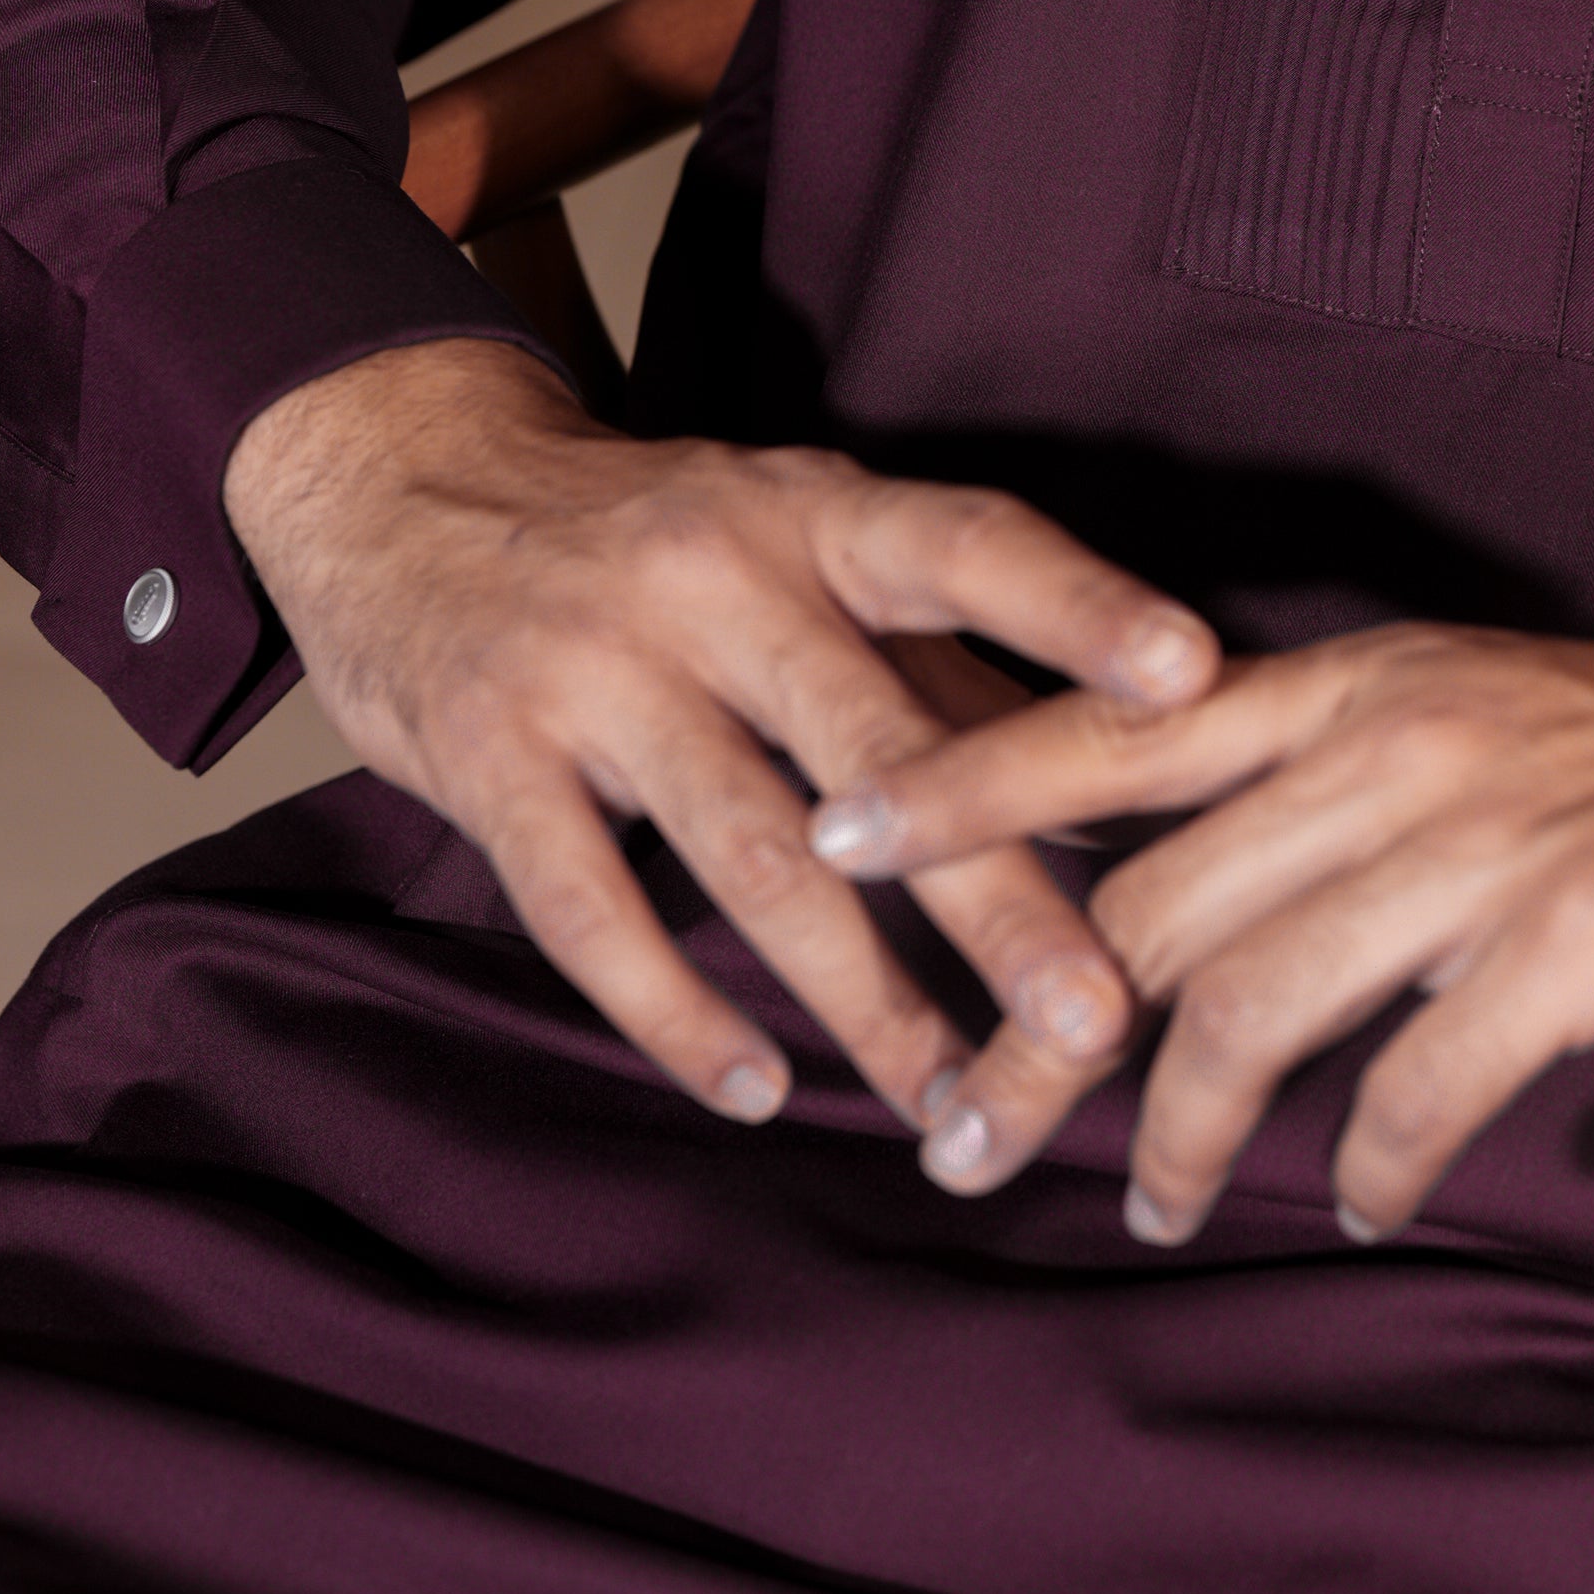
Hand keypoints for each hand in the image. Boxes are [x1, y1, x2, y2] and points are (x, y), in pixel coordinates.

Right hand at [222, 337, 1216, 1130]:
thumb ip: (951, 667)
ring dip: (863, 1001)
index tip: (1196, 680)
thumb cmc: (659, 546)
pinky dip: (679, 1015)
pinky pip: (593, 913)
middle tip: (1099, 1028)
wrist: (397, 484)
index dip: (1080, 609)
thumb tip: (1128, 791)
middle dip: (996, 904)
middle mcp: (714, 575)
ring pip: (753, 855)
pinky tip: (759, 1091)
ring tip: (953, 1109)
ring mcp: (593, 666)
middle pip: (880, 748)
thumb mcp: (804, 555)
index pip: (968, 544)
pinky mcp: (489, 757)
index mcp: (818, 516)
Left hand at [809, 615, 1593, 1240]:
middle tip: (967, 1139)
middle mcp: (1406, 740)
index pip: (1115, 725)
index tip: (833, 837)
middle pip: (1148, 898)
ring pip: (1255, 998)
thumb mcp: (1507, 727)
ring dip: (1183, 1129)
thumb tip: (1227, 889)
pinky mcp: (1589, 938)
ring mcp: (1495, 837)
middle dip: (1039, 1037)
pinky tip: (1356, 1203)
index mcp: (1373, 681)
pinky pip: (1420, 1082)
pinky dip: (1370, 1160)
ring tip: (1156, 1205)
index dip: (965, 780)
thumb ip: (1362, 783)